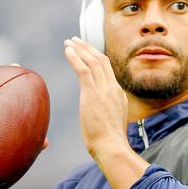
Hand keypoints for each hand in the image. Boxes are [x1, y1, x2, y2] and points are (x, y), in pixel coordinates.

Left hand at [62, 37, 128, 159]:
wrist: (112, 147)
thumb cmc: (110, 143)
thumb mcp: (113, 124)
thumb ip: (108, 115)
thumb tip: (101, 117)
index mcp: (118, 95)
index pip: (108, 71)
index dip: (96, 58)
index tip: (87, 52)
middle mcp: (113, 88)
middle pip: (102, 60)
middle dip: (88, 48)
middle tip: (76, 40)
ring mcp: (104, 90)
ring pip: (93, 61)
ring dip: (80, 49)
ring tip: (69, 42)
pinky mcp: (92, 94)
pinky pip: (83, 69)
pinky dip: (75, 57)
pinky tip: (68, 51)